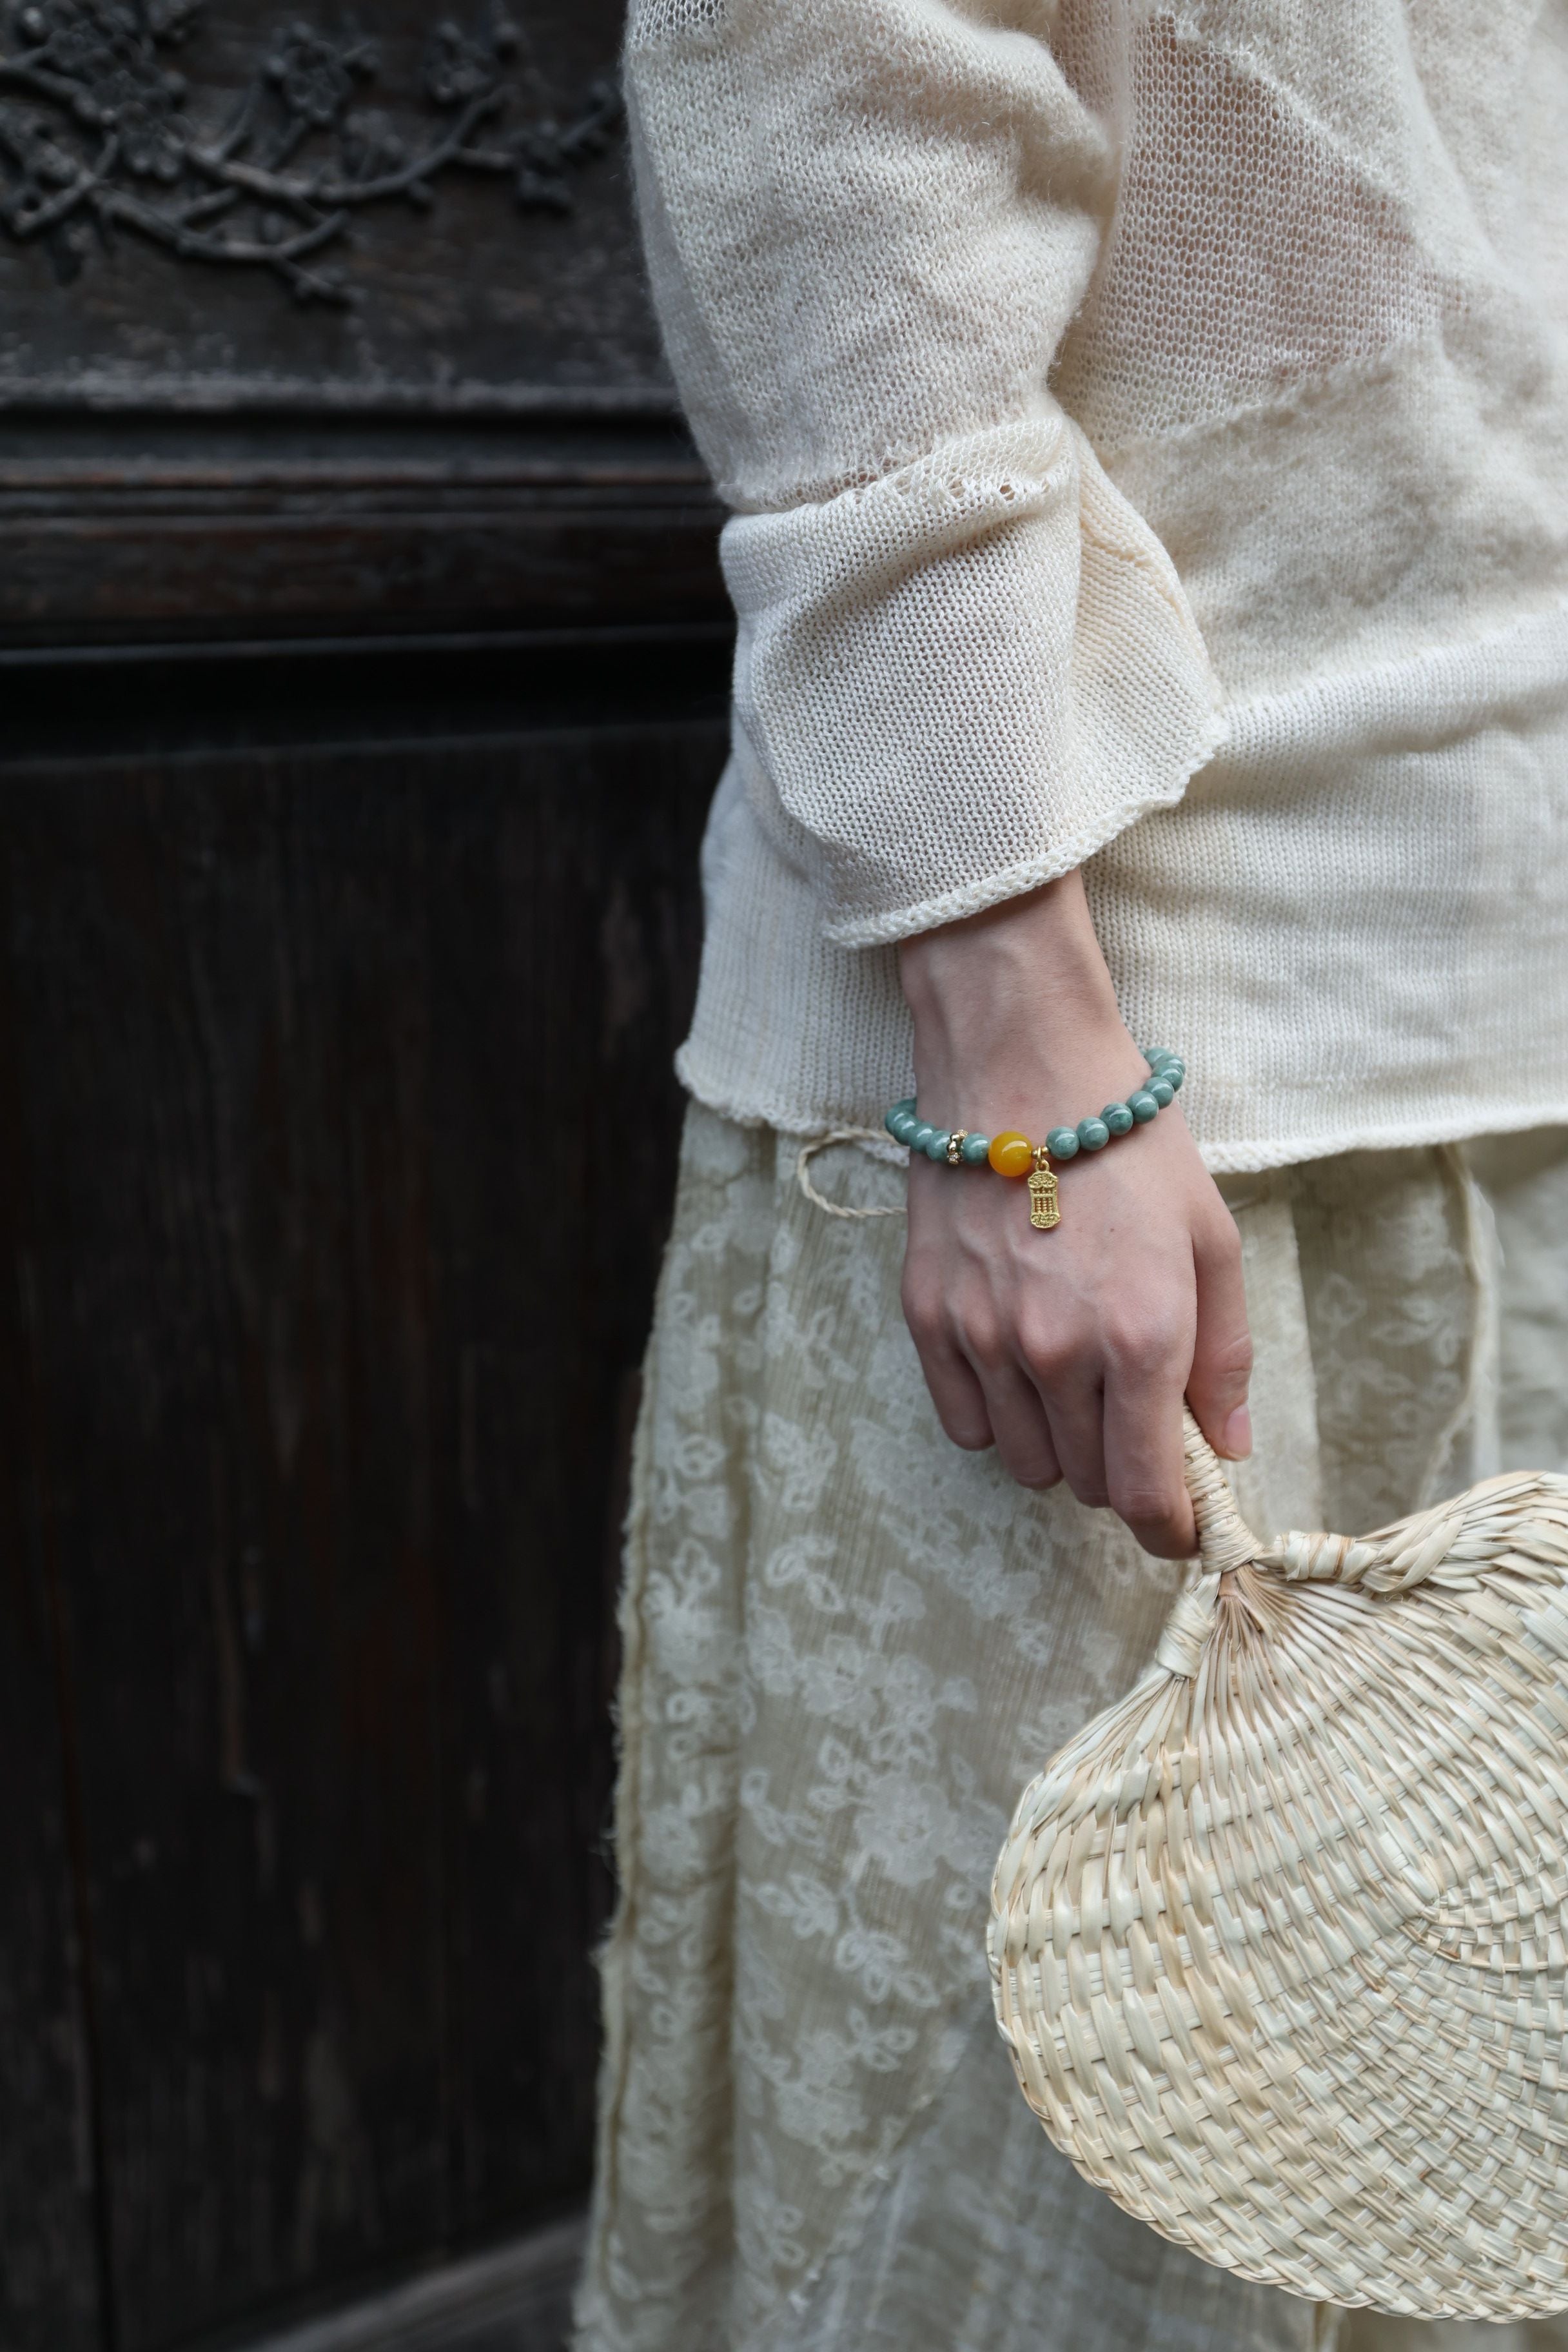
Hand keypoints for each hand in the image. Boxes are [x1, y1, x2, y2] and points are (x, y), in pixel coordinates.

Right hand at [897, 871, 1251, 1557]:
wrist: (1023, 1065)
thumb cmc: (1132, 1147)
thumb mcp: (1213, 1241)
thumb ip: (1224, 1356)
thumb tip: (1227, 1449)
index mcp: (1144, 1339)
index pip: (1149, 1495)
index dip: (1171, 1530)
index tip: (1181, 1528)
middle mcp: (1059, 1353)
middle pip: (1089, 1484)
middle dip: (1122, 1471)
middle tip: (1135, 1419)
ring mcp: (985, 1339)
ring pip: (1026, 1461)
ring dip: (1060, 1445)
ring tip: (1076, 1383)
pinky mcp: (929, 1319)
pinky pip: (965, 1423)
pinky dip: (998, 1418)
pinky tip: (1020, 1370)